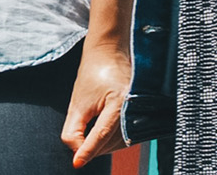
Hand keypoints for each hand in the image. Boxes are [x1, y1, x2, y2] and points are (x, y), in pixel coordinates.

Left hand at [62, 41, 130, 167]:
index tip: (76, 164)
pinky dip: (112, 140)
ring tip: (88, 138)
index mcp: (119, 102)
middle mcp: (135, 108)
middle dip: (92, 148)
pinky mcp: (143, 115)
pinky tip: (101, 137)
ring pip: (119, 143)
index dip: (87, 151)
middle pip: (110, 142)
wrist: (110, 53)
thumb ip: (74, 129)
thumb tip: (76, 152)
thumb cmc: (92, 74)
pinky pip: (127, 136)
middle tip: (77, 145)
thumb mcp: (78, 101)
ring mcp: (142, 112)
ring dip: (102, 146)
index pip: (101, 135)